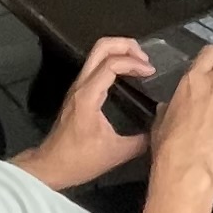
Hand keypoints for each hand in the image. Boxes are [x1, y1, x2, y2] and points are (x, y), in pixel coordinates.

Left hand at [24, 39, 154, 187]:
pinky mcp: (78, 93)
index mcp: (88, 96)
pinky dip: (114, 62)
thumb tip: (161, 128)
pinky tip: (128, 75)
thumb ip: (142, 140)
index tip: (151, 72)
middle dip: (126, 45)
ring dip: (120, 51)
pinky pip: (96, 65)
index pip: (111, 64)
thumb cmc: (80, 160)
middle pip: (101, 47)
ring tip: (140, 64)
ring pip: (96, 53)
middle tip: (145, 59)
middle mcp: (81, 85)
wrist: (51, 166)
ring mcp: (77, 87)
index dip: (134, 63)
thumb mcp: (116, 153)